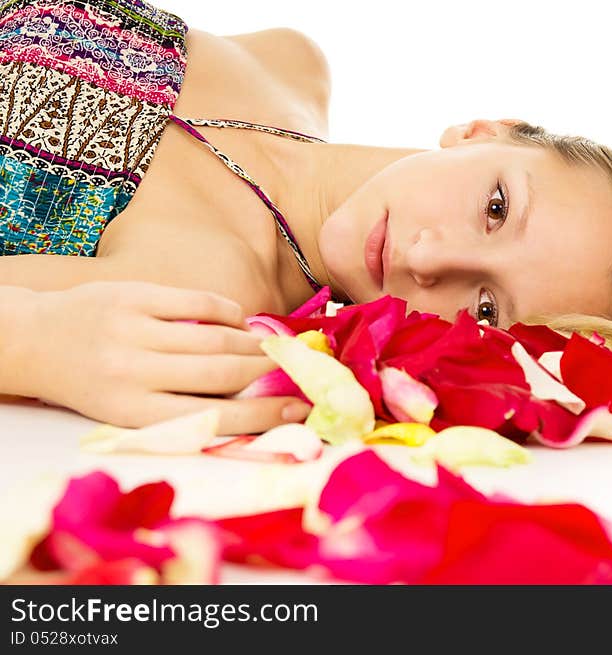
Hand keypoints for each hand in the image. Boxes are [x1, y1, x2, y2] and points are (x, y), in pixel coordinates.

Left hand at [16, 281, 309, 433]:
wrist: (34, 342)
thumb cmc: (92, 384)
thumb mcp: (127, 410)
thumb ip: (183, 406)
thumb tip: (255, 400)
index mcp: (133, 412)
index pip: (214, 416)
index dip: (264, 414)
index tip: (300, 409)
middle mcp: (133, 373)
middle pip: (222, 373)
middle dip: (268, 372)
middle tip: (297, 369)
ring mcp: (132, 330)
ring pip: (215, 337)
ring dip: (253, 343)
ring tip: (272, 348)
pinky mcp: (132, 295)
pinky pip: (198, 301)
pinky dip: (228, 312)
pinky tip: (239, 322)